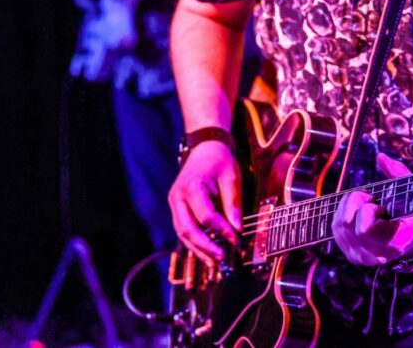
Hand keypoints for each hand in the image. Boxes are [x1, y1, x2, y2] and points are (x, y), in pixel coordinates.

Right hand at [168, 140, 241, 265]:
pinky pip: (183, 230)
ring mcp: (174, 204)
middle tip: (221, 258)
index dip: (221, 229)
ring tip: (215, 264)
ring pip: (182, 233)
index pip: (205, 215)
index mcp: (192, 186)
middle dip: (205, 246)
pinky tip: (207, 254)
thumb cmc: (219, 161)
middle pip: (187, 229)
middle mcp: (178, 197)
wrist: (203, 149)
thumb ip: (233, 203)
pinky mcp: (177, 209)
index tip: (236, 239)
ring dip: (198, 250)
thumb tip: (237, 229)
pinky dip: (195, 243)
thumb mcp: (231, 177)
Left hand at [331, 153, 412, 265]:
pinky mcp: (353, 255)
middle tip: (370, 199)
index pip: (364, 229)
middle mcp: (379, 254)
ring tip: (366, 205)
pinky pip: (335, 231)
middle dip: (354, 203)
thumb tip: (381, 158)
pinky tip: (357, 213)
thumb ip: (398, 174)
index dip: (367, 209)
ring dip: (347, 208)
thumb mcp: (412, 191)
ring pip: (338, 226)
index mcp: (398, 241)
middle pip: (345, 224)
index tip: (379, 202)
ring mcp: (365, 258)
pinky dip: (342, 215)